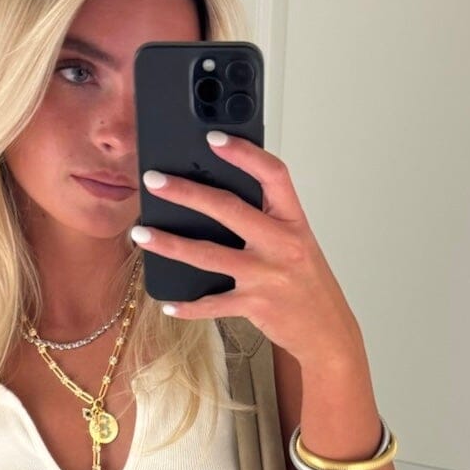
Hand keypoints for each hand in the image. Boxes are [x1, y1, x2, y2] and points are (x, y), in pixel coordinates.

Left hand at [132, 132, 362, 367]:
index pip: (272, 175)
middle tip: (154, 181)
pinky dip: (188, 305)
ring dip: (170, 244)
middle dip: (186, 192)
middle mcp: (281, 244)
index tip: (214, 138)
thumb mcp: (297, 244)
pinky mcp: (255, 305)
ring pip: (209, 255)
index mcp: (293, 222)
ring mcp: (267, 275)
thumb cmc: (309, 285)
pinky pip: (213, 304)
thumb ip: (267, 221)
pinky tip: (168, 303)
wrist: (328, 332)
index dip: (244, 153)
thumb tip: (218, 199)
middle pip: (228, 209)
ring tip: (141, 234)